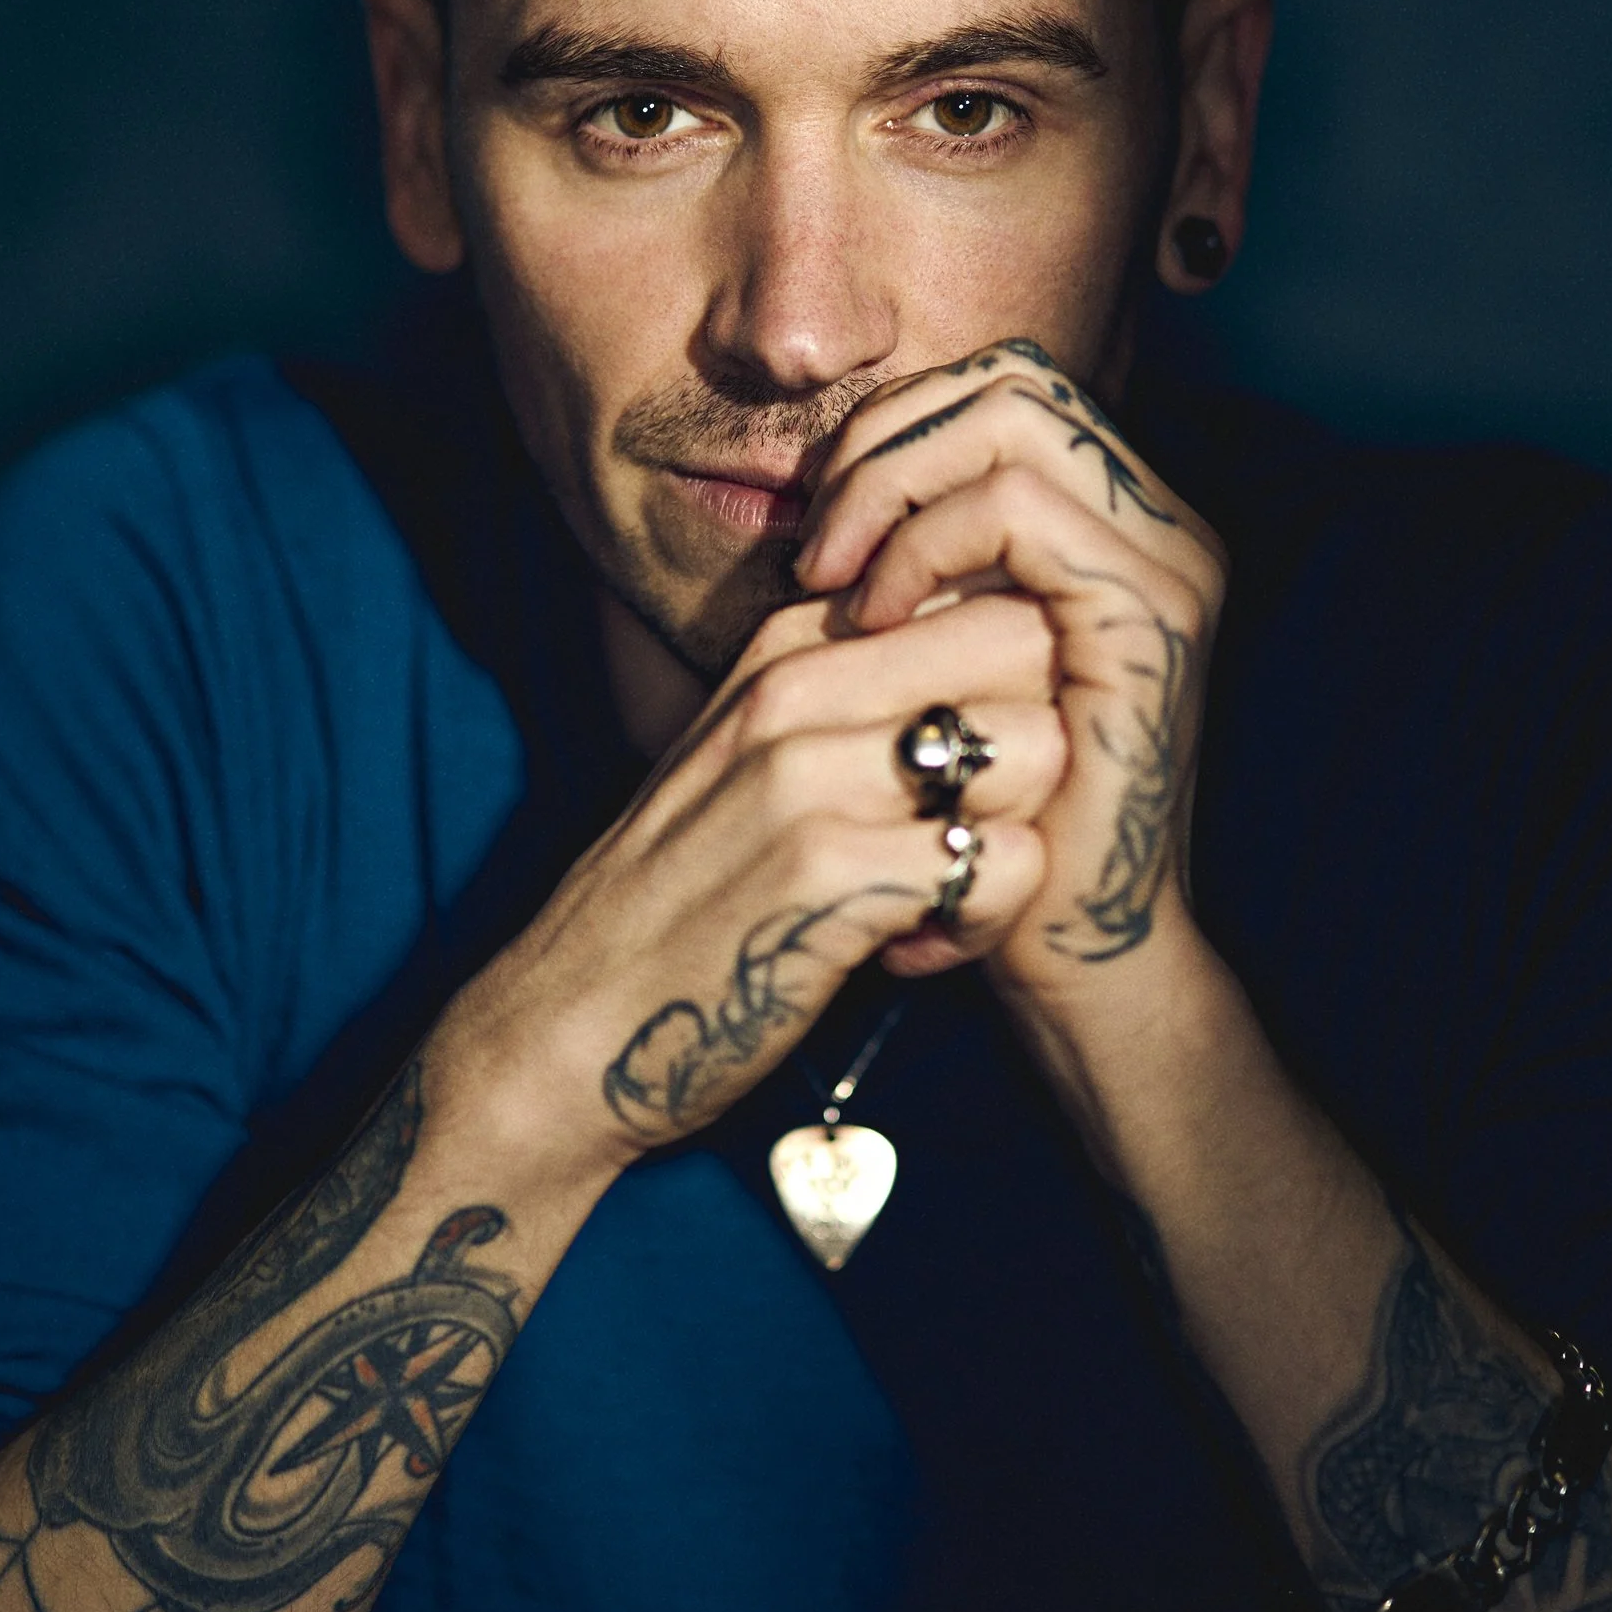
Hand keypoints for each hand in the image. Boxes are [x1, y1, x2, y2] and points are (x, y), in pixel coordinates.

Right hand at [436, 583, 1067, 1193]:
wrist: (566, 1026)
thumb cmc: (681, 900)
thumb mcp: (750, 757)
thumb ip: (851, 692)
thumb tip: (1003, 655)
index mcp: (787, 644)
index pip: (980, 585)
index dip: (1015, 682)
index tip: (958, 769)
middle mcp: (798, 686)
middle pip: (1030, 644)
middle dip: (1045, 741)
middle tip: (982, 830)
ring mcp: (808, 773)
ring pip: (1039, 748)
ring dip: (1022, 837)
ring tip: (946, 900)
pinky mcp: (830, 872)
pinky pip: (1008, 863)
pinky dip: (988, 922)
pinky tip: (917, 953)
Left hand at [792, 339, 1225, 1018]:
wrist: (1063, 946)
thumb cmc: (981, 810)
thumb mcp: (938, 657)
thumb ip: (914, 559)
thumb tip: (816, 484)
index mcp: (1118, 525)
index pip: (1000, 388)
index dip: (894, 426)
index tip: (817, 524)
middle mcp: (1163, 526)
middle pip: (1013, 377)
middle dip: (887, 437)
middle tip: (816, 541)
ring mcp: (1169, 568)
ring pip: (1015, 419)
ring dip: (894, 486)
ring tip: (836, 583)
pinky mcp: (1149, 622)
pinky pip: (1017, 511)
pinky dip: (923, 543)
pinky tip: (873, 619)